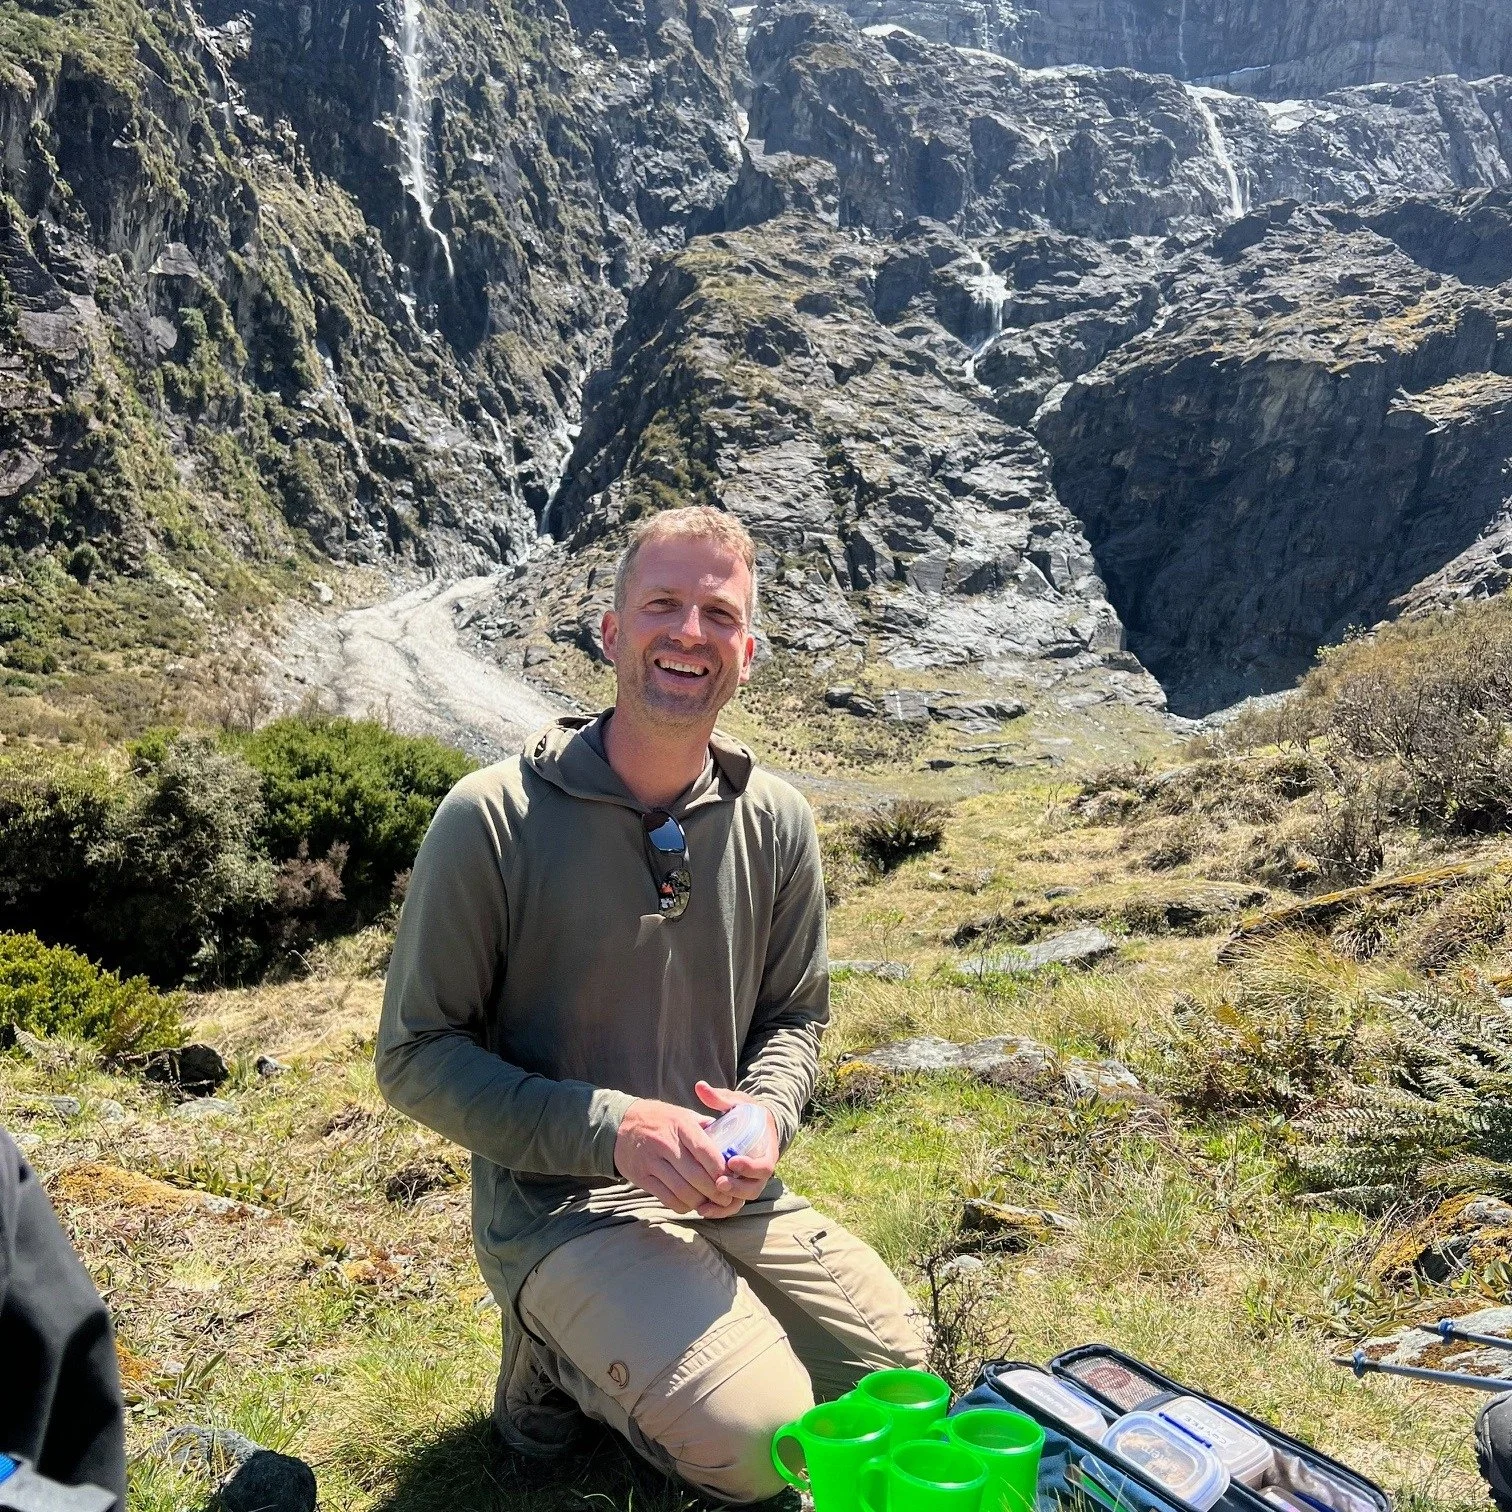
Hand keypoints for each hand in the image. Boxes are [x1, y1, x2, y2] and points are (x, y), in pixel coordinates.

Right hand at [614, 1097, 738, 1214]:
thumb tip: (730, 1137)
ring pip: (683, 1190)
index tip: (732, 1177)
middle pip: (696, 1175)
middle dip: (715, 1191)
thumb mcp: (681, 1114)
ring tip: (711, 1203)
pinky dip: (682, 1205)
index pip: (706, 1151)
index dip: (721, 1169)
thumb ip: (703, 1126)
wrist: (620, 1125)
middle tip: (727, 1197)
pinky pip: (667, 1198)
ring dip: (700, 1202)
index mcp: (680, 1125)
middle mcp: (666, 1143)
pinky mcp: (642, 1177)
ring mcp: (652, 1162)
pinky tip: (690, 1204)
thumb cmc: (658, 1119)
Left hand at [690, 1081, 778, 1219]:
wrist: (755, 1127)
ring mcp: (750, 1182)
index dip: (750, 1167)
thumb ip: (721, 1097)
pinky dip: (720, 1210)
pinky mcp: (739, 1189)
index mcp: (766, 1151)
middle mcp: (761, 1170)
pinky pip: (732, 1204)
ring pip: (742, 1200)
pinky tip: (702, 1210)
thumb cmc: (747, 1114)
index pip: (764, 1166)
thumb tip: (700, 1086)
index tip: (732, 1161)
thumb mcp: (738, 1103)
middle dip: (736, 1187)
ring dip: (725, 1204)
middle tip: (718, 1183)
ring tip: (705, 1202)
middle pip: (754, 1188)